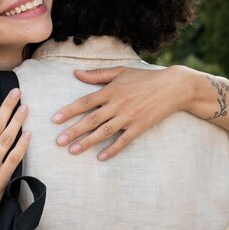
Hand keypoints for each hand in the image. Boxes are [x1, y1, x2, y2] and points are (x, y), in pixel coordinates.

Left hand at [53, 66, 190, 160]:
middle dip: (73, 131)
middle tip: (58, 141)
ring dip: (87, 142)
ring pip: (104, 132)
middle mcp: (118, 104)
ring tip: (72, 150)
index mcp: (111, 90)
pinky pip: (124, 140)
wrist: (173, 87)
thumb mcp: (120, 71)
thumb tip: (76, 73)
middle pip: (91, 120)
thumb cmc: (144, 77)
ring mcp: (129, 117)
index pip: (85, 102)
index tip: (55, 120)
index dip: (69, 111)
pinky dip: (113, 149)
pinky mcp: (140, 127)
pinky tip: (101, 157)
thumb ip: (97, 74)